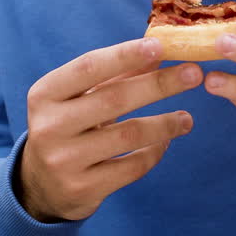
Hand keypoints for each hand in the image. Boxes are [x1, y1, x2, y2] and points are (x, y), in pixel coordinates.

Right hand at [17, 37, 202, 221]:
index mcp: (45, 94)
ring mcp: (64, 160)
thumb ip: (115, 75)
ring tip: (187, 119)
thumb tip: (160, 49)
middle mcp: (50, 126)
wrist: (41, 186)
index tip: (161, 46)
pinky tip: (166, 141)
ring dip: (166, 123)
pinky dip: (155, 151)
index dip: (125, 54)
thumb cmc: (68, 127)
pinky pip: (132, 167)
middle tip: (194, 74)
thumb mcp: (81, 98)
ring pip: (129, 135)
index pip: (89, 66)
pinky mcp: (82, 189)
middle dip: (159, 84)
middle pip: (114, 99)